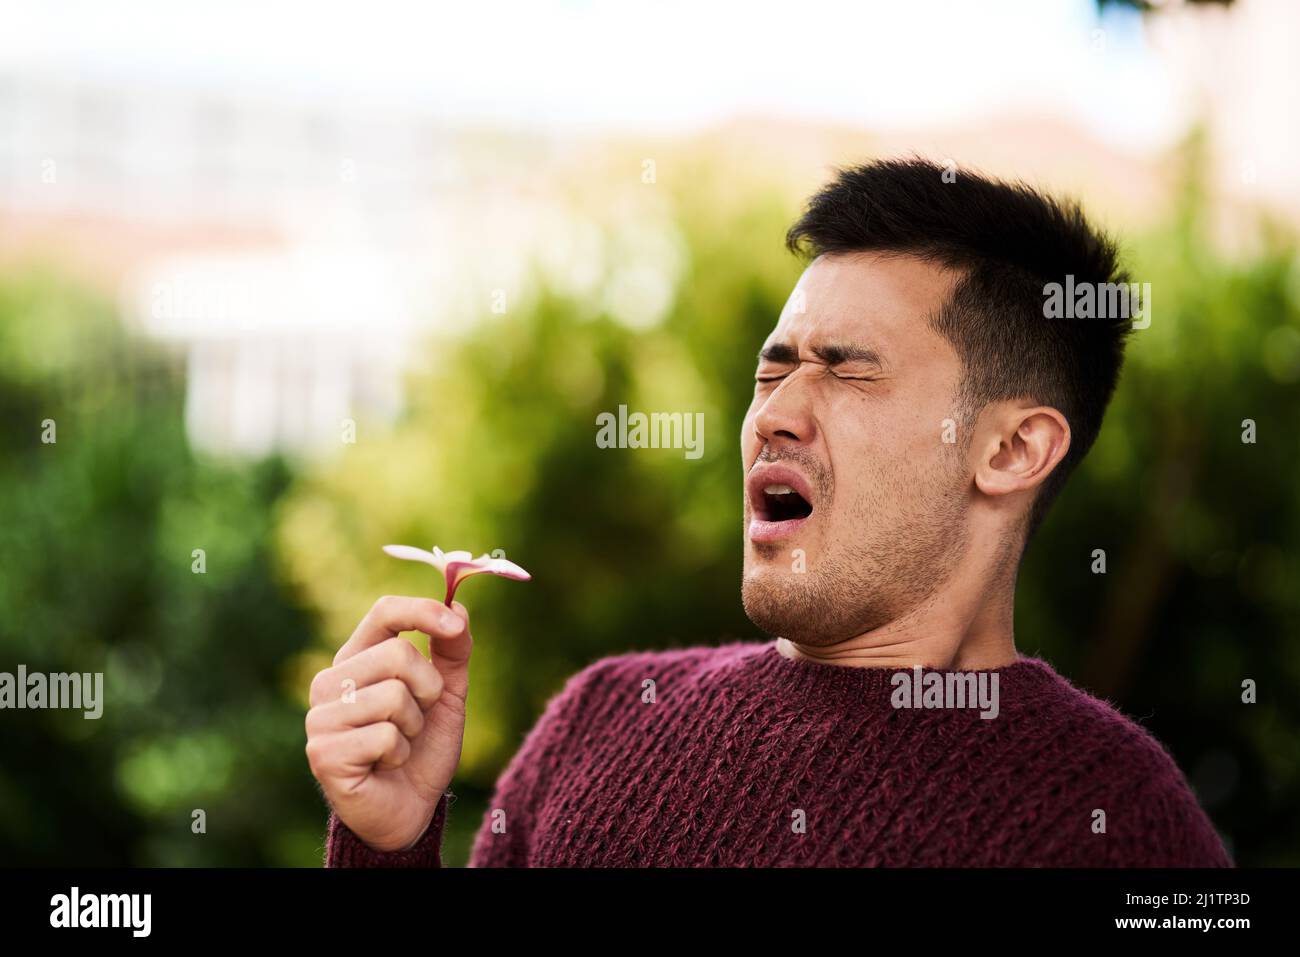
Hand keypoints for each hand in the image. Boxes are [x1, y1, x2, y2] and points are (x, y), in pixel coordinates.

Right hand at [306, 596, 471, 851]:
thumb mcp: (447, 694)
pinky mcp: (323, 752)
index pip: (384, 612)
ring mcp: (321, 717)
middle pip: (398, 653)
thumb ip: (453, 651)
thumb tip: (458, 608)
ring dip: (414, 726)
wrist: (409, 808)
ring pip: (394, 695)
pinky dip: (400, 753)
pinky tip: (385, 765)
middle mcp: (331, 681)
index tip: (454, 624)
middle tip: (417, 718)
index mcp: (357, 658)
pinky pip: (386, 736)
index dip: (421, 611)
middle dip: (428, 689)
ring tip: (399, 744)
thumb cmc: (423, 746)